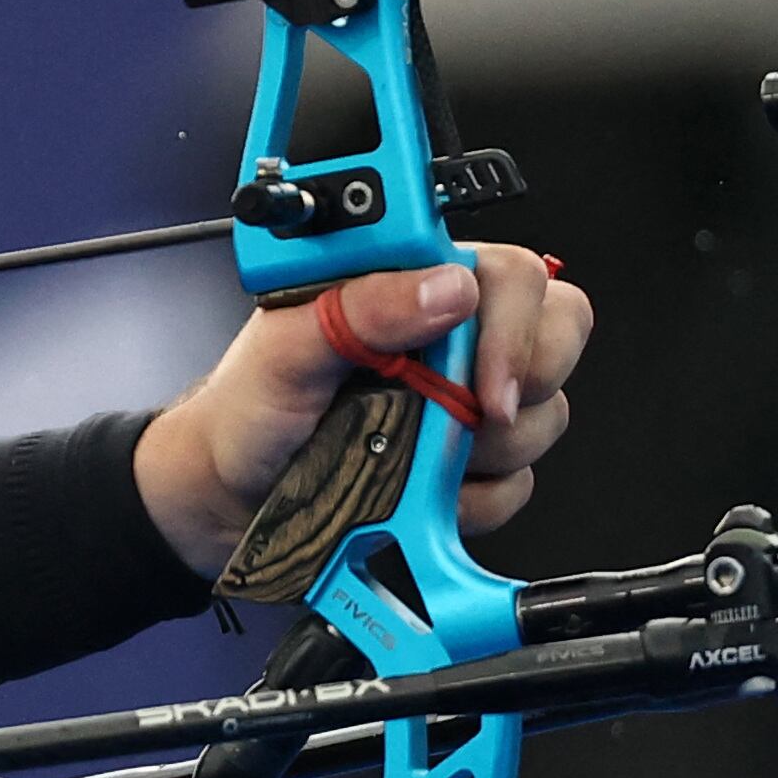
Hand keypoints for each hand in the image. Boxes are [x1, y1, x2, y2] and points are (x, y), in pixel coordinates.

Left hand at [134, 241, 593, 579]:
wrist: (221, 500)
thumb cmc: (243, 412)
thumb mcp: (283, 350)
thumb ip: (359, 308)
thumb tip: (447, 287)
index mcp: (412, 288)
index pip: (515, 276)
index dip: (516, 326)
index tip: (482, 382)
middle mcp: (452, 340)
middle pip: (555, 337)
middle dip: (510, 389)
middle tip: (452, 420)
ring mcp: (465, 406)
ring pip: (541, 417)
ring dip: (478, 453)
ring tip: (404, 454)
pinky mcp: (468, 469)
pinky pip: (514, 486)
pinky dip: (468, 501)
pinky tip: (412, 494)